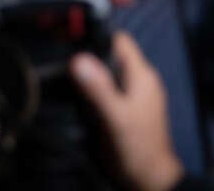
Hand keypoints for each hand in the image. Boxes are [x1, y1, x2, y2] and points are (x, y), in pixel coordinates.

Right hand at [70, 32, 183, 190]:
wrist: (150, 180)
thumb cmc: (137, 148)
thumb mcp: (115, 117)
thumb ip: (98, 89)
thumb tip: (78, 58)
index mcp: (141, 75)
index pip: (120, 40)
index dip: (97, 37)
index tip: (71, 43)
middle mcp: (140, 80)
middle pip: (112, 56)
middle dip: (89, 58)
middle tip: (63, 65)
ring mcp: (135, 95)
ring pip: (109, 73)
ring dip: (91, 76)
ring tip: (67, 81)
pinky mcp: (128, 108)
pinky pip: (109, 89)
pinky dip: (95, 91)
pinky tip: (79, 99)